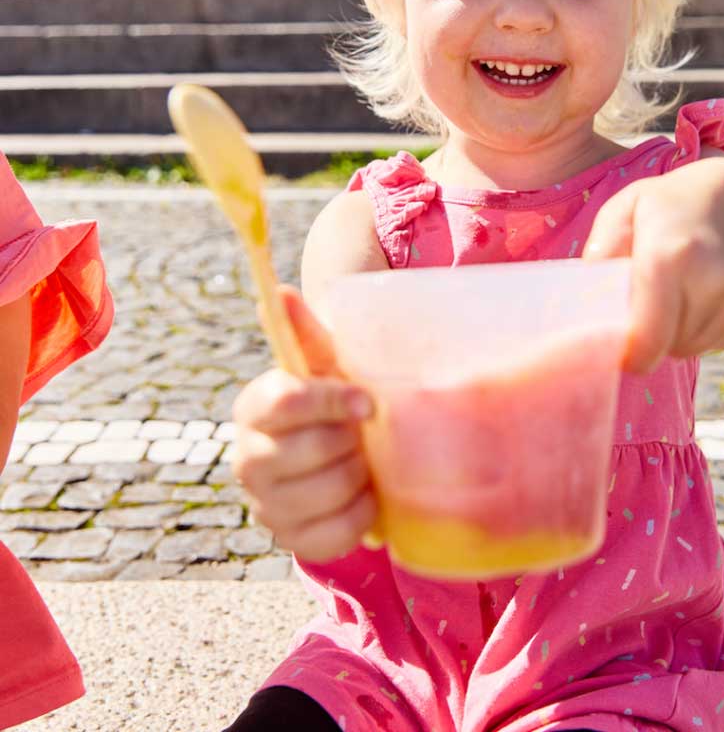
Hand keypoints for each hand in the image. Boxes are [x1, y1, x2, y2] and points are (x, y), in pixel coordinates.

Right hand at [232, 286, 377, 561]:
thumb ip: (304, 332)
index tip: (368, 402)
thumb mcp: (324, 365)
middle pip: (313, 449)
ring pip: (327, 492)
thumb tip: (280, 291)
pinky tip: (363, 494)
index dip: (333, 401)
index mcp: (255, 407)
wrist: (339, 459)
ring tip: (362, 461)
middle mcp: (248, 458)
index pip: (287, 401)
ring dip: (359, 474)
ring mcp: (264, 504)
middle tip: (361, 434)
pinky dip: (361, 513)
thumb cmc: (332, 402)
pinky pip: (336, 533)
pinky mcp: (289, 541)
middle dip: (351, 440)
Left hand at [584, 158, 723, 374]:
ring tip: (674, 291)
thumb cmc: (669, 206)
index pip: (649, 336)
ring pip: (687, 349)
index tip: (620, 352)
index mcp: (669, 254)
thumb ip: (602, 252)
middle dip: (648, 335)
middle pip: (664, 346)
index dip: (631, 354)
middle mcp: (711, 277)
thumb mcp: (626, 208)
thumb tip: (586, 301)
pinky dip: (696, 331)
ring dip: (672, 334)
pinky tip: (697, 295)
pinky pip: (710, 345)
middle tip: (643, 299)